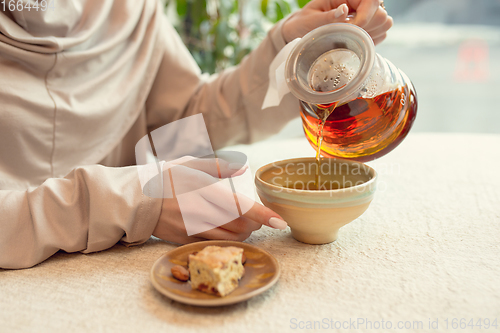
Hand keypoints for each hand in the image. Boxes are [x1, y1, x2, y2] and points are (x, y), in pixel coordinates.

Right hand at [152, 157, 287, 243]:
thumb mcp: (191, 164)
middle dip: (255, 224)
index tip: (280, 221)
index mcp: (203, 190)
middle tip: (256, 217)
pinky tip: (225, 230)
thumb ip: (219, 166)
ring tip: (243, 223)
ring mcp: (192, 229)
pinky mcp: (185, 240)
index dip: (263, 215)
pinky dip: (226, 239)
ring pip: (230, 238)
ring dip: (243, 233)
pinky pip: (214, 244)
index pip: (240, 206)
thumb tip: (243, 168)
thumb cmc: (166, 177)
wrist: (135, 200)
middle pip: (240, 227)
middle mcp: (199, 212)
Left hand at [282, 0, 392, 44]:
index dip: (364, 17)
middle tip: (348, 35)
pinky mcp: (367, 28)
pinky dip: (371, 41)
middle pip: (381, 14)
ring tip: (350, 38)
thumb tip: (344, 10)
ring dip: (370, 34)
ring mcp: (365, 15)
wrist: (300, 31)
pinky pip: (381, 34)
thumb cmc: (304, 22)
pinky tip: (355, 42)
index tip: (350, 29)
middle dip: (367, 27)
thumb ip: (328, 16)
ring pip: (384, 23)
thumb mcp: (311, 19)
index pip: (371, 0)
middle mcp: (359, 3)